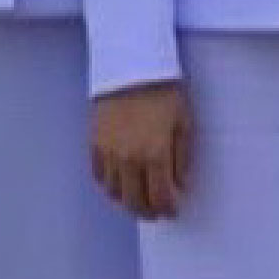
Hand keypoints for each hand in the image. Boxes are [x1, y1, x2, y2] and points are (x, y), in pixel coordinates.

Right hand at [90, 81, 190, 220]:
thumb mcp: (184, 123)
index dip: (168, 210)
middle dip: (148, 212)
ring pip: (114, 192)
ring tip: (139, 200)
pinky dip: (110, 185)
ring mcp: (108, 152)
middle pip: (135, 202)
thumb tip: (180, 185)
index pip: (160, 198)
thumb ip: (182, 158)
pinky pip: (99, 176)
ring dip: (128, 201)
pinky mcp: (94, 143)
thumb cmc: (164, 91)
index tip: (173, 211)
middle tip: (157, 213)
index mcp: (155, 155)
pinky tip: (120, 184)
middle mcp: (129, 159)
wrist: (131, 65)